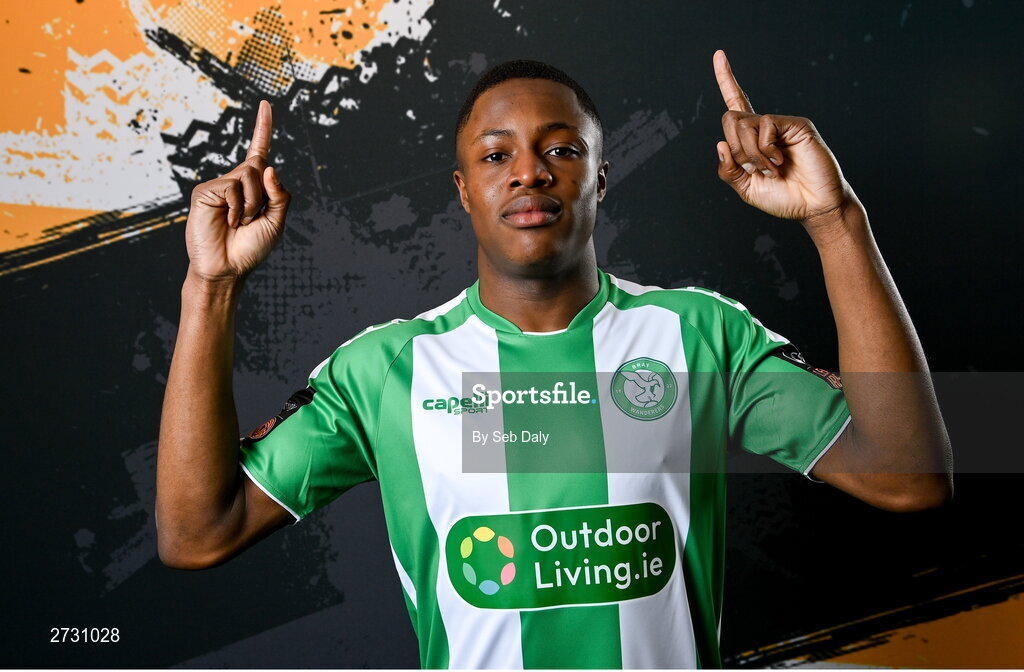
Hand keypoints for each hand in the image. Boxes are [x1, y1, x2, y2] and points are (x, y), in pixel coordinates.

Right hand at [184, 100, 290, 282]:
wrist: (227, 269)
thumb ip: (279, 195)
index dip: (263, 128)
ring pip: (248, 175)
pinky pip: (231, 187)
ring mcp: (219, 185)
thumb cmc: (251, 248)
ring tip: (241, 222)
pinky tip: (230, 222)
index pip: (259, 151)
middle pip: (260, 166)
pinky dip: (238, 207)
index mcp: (254, 187)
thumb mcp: (276, 222)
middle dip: (264, 194)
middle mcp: (236, 181)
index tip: (266, 104)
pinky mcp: (205, 191)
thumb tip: (268, 167)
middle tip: (253, 219)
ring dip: (252, 203)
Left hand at [713, 50, 855, 225]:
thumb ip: (728, 170)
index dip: (726, 79)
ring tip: (771, 170)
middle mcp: (765, 128)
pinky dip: (765, 150)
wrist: (814, 208)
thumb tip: (719, 144)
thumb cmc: (785, 198)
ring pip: (743, 124)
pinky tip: (780, 162)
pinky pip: (765, 126)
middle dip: (735, 149)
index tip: (719, 54)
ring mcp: (781, 125)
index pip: (736, 103)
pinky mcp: (796, 125)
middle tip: (754, 169)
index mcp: (752, 140)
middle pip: (730, 118)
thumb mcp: (746, 189)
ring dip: (750, 155)